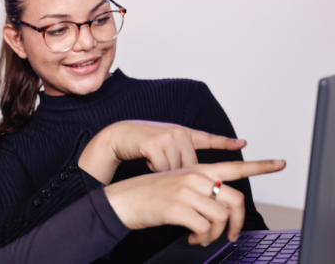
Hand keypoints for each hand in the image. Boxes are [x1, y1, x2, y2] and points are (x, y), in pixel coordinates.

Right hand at [79, 120, 246, 183]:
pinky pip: (162, 171)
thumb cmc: (140, 146)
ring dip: (167, 179)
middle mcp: (179, 134)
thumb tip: (201, 179)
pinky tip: (147, 164)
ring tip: (154, 169)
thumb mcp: (165, 149)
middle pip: (195, 169)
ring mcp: (168, 138)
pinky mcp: (155, 145)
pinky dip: (154, 174)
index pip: (209, 140)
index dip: (226, 143)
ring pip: (178, 173)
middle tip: (174, 185)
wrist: (117, 137)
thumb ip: (182, 158)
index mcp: (184, 135)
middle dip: (188, 184)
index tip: (243, 143)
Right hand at [104, 159, 285, 245]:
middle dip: (236, 223)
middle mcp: (194, 176)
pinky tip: (191, 237)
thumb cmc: (149, 194)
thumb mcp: (176, 184)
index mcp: (197, 169)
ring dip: (215, 235)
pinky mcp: (177, 207)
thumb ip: (201, 189)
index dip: (260, 166)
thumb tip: (221, 210)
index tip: (279, 164)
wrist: (122, 199)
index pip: (234, 166)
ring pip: (221, 217)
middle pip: (235, 199)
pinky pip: (205, 228)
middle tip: (231, 235)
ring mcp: (185, 190)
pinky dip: (202, 239)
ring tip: (202, 236)